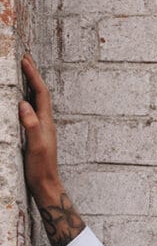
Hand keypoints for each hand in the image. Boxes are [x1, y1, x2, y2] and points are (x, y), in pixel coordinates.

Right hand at [19, 54, 83, 245]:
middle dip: (33, 75)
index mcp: (46, 123)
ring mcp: (42, 130)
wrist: (46, 187)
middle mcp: (46, 123)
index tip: (25, 59)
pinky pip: (32, 112)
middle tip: (25, 58)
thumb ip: (31, 126)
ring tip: (23, 73)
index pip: (40, 93)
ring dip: (30, 86)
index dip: (33, 75)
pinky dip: (26, 100)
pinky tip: (20, 101)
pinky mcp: (37, 137)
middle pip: (40, 93)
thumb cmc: (41, 169)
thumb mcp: (35, 147)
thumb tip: (24, 105)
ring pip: (37, 102)